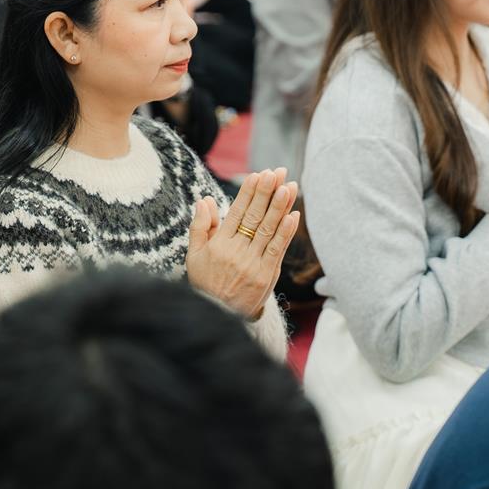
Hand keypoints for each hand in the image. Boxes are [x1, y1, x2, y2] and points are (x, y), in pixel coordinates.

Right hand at [185, 168, 299, 319]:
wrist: (217, 316)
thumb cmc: (206, 283)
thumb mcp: (194, 255)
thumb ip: (200, 226)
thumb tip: (206, 200)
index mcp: (219, 244)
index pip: (236, 212)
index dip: (248, 192)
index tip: (258, 174)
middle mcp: (236, 252)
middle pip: (254, 217)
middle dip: (266, 192)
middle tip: (276, 172)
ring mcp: (253, 264)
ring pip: (268, 230)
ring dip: (280, 206)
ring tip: (289, 186)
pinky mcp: (266, 276)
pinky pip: (278, 249)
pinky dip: (286, 232)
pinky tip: (293, 215)